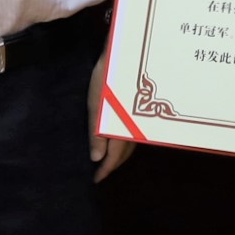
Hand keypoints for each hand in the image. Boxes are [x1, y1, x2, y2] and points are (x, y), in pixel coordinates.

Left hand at [88, 56, 135, 182]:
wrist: (125, 53)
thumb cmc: (107, 78)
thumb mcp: (97, 105)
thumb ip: (96, 132)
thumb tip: (96, 158)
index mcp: (122, 127)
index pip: (113, 157)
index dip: (105, 170)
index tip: (96, 180)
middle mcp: (134, 127)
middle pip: (124, 153)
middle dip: (113, 164)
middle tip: (100, 172)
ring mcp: (138, 118)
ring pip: (131, 144)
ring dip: (120, 154)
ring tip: (107, 159)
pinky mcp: (139, 110)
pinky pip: (133, 133)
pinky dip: (125, 142)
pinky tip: (119, 139)